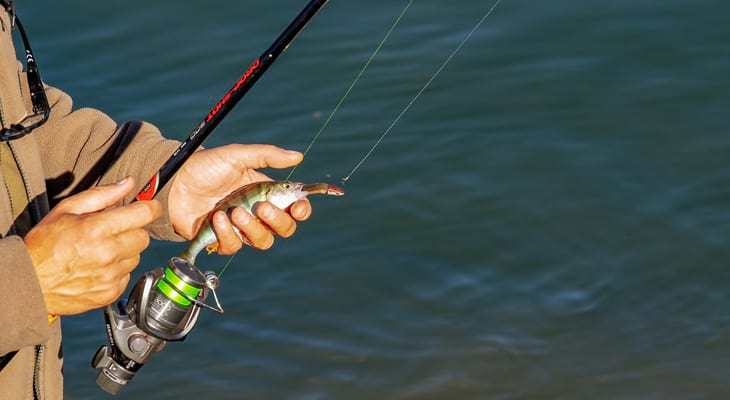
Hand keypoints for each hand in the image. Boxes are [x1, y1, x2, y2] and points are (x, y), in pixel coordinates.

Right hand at [24, 178, 160, 315]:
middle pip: (144, 236)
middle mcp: (108, 253)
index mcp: (97, 229)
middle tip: (113, 231)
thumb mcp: (66, 210)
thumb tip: (128, 183)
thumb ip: (101, 195)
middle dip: (133, 230)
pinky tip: (99, 267)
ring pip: (136, 256)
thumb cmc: (44, 245)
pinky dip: (118, 270)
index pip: (143, 214)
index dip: (150, 207)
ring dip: (125, 251)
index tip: (150, 206)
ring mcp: (111, 275)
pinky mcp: (111, 292)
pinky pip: (127, 275)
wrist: (29, 282)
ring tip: (102, 251)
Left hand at [168, 144, 311, 253]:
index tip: (299, 207)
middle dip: (278, 220)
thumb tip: (298, 156)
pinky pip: (234, 246)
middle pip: (284, 229)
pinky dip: (227, 234)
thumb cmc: (206, 165)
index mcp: (266, 193)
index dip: (301, 211)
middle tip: (262, 206)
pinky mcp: (220, 239)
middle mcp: (256, 213)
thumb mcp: (237, 155)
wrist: (174, 180)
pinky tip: (217, 218)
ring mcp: (239, 228)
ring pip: (262, 241)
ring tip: (235, 211)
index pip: (293, 208)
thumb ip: (267, 155)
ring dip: (253, 228)